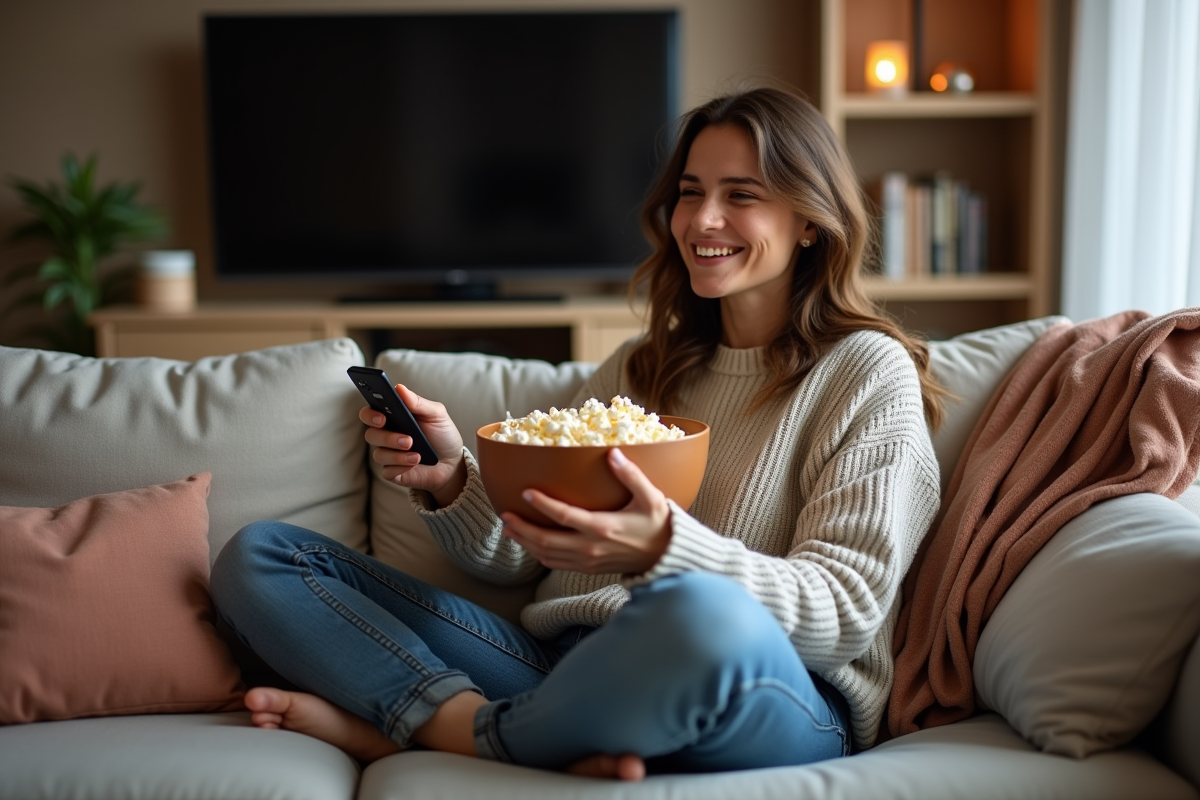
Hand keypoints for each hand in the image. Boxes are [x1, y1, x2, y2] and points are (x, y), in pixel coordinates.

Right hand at [359, 384, 466, 506]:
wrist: (452, 463)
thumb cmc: (442, 435)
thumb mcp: (436, 415)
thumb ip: (418, 402)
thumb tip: (399, 388)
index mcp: (392, 417)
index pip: (370, 412)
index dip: (370, 414)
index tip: (381, 417)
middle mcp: (386, 435)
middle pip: (371, 434)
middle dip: (387, 437)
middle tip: (407, 439)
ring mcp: (388, 454)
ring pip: (379, 454)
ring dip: (398, 455)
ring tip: (417, 455)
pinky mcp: (392, 472)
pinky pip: (387, 471)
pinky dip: (401, 467)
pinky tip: (414, 463)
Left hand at [500, 448, 671, 574]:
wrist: (666, 557)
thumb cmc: (659, 524)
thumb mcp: (650, 496)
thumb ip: (631, 475)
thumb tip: (612, 453)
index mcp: (603, 527)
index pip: (565, 516)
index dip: (543, 505)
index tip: (525, 493)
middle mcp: (591, 547)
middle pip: (547, 541)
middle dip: (523, 529)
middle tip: (505, 516)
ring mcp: (588, 560)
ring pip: (547, 555)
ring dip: (526, 543)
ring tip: (509, 528)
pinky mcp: (588, 567)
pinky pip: (556, 564)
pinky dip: (539, 554)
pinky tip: (530, 543)